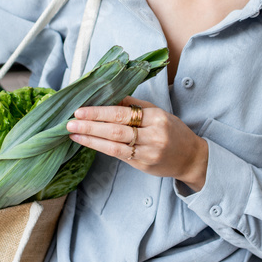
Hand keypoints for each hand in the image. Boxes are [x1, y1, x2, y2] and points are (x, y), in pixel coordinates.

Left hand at [66, 96, 208, 191]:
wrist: (191, 158)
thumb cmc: (172, 131)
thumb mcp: (158, 113)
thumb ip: (135, 105)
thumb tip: (109, 96)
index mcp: (156, 117)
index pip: (123, 113)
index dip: (100, 112)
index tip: (81, 110)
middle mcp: (153, 135)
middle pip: (116, 129)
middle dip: (91, 125)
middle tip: (70, 121)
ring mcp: (148, 152)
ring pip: (115, 145)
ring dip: (91, 138)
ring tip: (73, 133)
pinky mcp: (144, 165)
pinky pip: (119, 155)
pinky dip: (101, 148)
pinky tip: (88, 142)